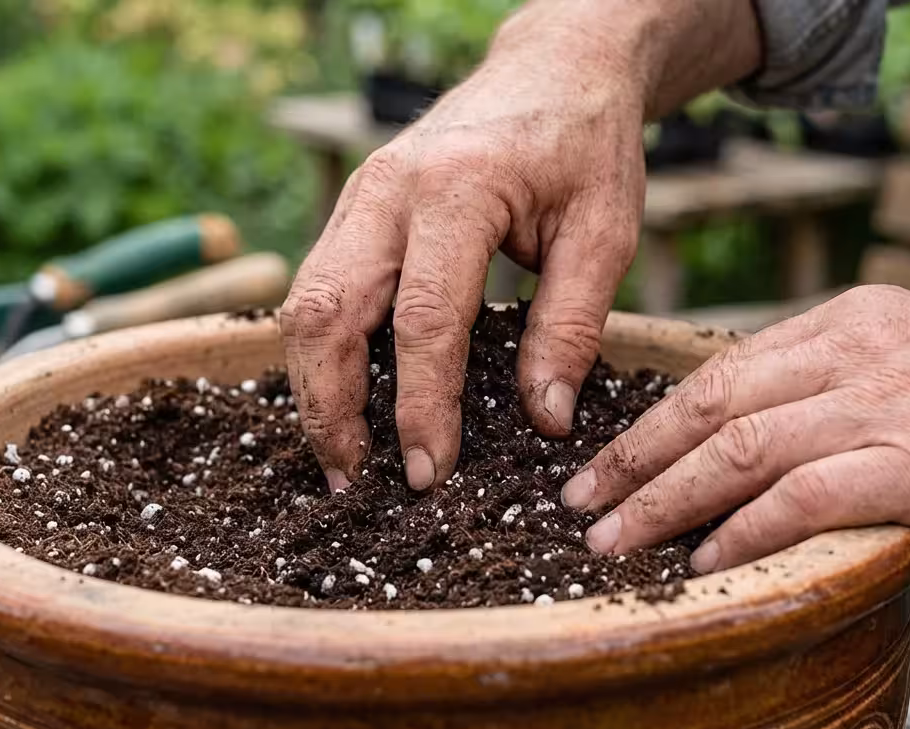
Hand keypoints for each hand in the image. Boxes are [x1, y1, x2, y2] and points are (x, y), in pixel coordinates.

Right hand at [279, 0, 761, 491]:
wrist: (555, 65)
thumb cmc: (585, 143)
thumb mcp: (605, 232)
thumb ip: (570, 326)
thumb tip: (543, 420)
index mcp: (458, 191)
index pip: (423, 320)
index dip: (422, 407)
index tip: (431, 473)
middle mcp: (388, 188)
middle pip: (328, 312)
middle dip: (330, 406)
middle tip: (352, 480)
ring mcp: (360, 193)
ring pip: (305, 301)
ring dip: (312, 384)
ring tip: (339, 455)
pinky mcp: (355, 206)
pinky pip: (318, 285)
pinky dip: (321, 348)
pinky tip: (341, 397)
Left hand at [564, 286, 909, 572]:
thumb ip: (852, 384)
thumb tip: (778, 436)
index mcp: (856, 320)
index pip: (726, 367)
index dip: (658, 418)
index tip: (611, 457)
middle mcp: (857, 350)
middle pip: (711, 402)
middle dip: (634, 457)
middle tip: (579, 502)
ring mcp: (884, 403)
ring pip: (737, 448)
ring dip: (662, 500)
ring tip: (613, 541)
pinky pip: (800, 498)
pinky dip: (740, 531)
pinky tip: (702, 562)